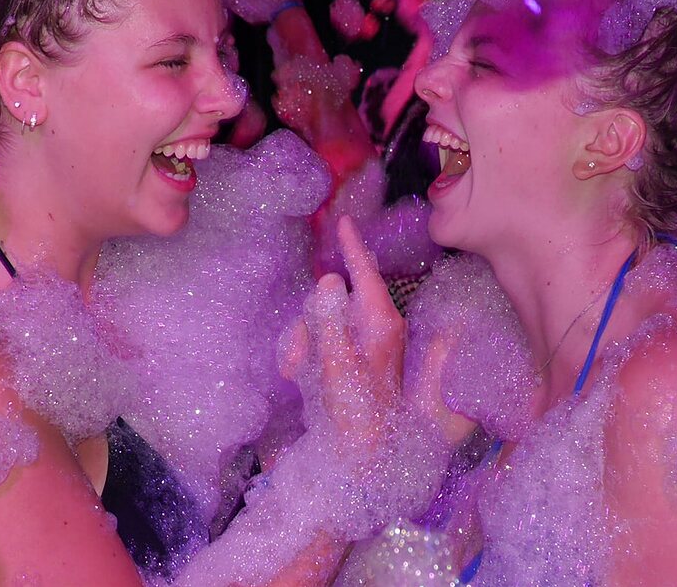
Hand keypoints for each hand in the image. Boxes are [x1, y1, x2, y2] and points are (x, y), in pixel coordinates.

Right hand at [281, 216, 405, 450]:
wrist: (360, 454)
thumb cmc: (355, 411)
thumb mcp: (336, 364)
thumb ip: (329, 320)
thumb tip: (329, 279)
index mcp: (381, 322)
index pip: (366, 273)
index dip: (352, 247)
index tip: (343, 222)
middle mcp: (376, 327)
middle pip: (333, 297)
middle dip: (309, 319)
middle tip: (296, 354)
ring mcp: (364, 342)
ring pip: (321, 318)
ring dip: (302, 339)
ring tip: (295, 370)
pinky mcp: (351, 357)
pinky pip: (321, 337)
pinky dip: (305, 351)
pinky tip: (297, 373)